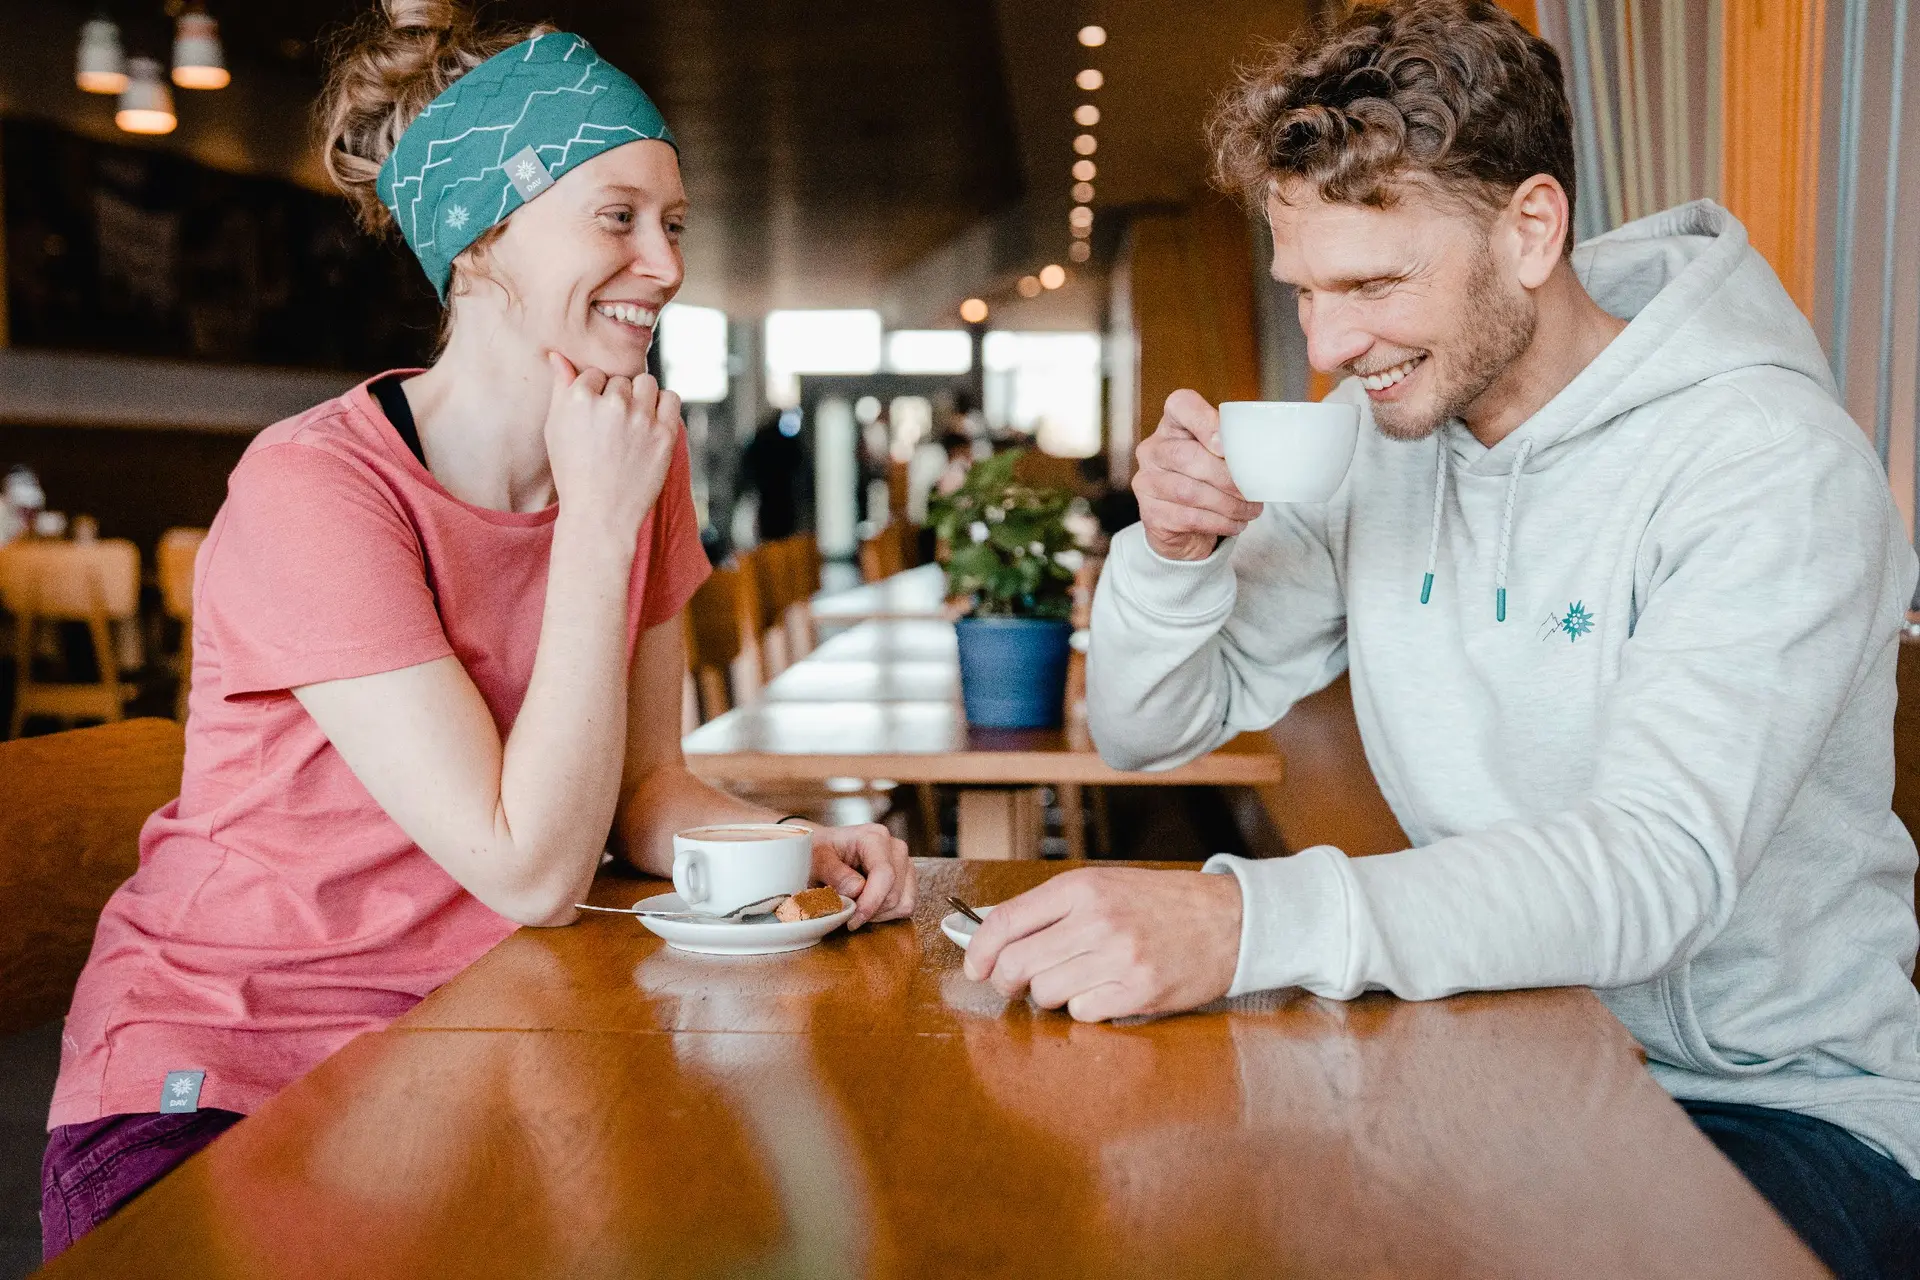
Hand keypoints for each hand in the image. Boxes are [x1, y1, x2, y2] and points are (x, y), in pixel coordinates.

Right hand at [544, 351, 680, 542]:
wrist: (600, 513)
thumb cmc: (573, 471)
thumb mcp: (556, 428)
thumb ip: (560, 388)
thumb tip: (557, 355)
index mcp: (580, 397)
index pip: (594, 374)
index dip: (594, 394)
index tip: (593, 419)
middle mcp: (612, 403)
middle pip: (622, 380)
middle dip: (618, 397)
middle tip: (613, 427)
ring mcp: (641, 418)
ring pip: (647, 383)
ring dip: (642, 397)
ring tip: (633, 423)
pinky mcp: (665, 433)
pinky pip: (671, 399)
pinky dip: (663, 407)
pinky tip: (651, 424)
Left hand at [804, 821, 915, 928]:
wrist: (821, 850)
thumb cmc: (817, 852)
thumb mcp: (815, 860)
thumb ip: (834, 873)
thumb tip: (857, 890)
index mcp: (874, 837)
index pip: (884, 874)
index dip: (871, 902)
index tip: (852, 920)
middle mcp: (895, 848)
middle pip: (893, 893)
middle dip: (869, 910)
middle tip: (845, 910)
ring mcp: (904, 864)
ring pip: (901, 903)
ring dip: (877, 914)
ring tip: (855, 906)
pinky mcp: (906, 879)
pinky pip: (905, 907)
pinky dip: (886, 914)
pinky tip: (867, 906)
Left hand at [962, 867, 1241, 1020]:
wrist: (1230, 920)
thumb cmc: (1161, 904)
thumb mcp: (1104, 886)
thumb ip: (1051, 909)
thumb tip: (993, 936)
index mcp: (1082, 888)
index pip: (1006, 921)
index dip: (980, 950)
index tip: (976, 966)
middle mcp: (1097, 921)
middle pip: (1018, 965)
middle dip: (1008, 980)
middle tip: (1016, 983)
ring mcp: (1118, 958)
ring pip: (1045, 994)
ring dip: (1049, 995)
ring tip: (1074, 981)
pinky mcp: (1139, 992)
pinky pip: (1082, 1013)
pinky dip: (1084, 1009)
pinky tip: (1105, 991)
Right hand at [1133, 389, 1263, 560]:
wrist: (1182, 525)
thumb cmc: (1207, 480)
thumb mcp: (1218, 455)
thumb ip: (1235, 446)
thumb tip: (1267, 454)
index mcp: (1173, 425)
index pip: (1180, 405)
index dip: (1204, 421)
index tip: (1225, 445)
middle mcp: (1153, 450)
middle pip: (1186, 456)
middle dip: (1226, 477)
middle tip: (1252, 490)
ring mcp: (1147, 483)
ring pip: (1189, 492)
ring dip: (1228, 504)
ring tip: (1251, 510)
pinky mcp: (1151, 514)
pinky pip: (1190, 517)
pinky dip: (1221, 522)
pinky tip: (1236, 523)